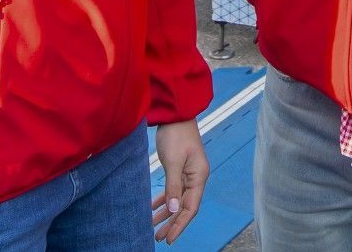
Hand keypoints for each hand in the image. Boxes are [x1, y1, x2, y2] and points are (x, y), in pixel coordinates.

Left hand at [152, 119, 208, 243]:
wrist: (175, 113)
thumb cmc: (176, 134)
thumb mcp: (172, 161)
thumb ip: (173, 186)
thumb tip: (173, 210)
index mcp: (199, 177)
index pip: (190, 208)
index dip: (180, 225)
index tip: (169, 239)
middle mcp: (196, 177)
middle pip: (185, 206)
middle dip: (172, 223)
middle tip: (159, 238)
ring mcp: (188, 173)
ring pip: (177, 199)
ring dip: (166, 213)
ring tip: (153, 227)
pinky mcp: (179, 168)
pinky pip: (173, 189)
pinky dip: (163, 199)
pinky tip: (152, 207)